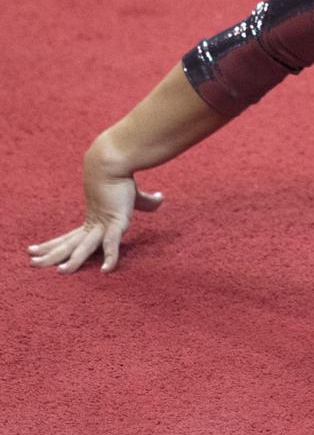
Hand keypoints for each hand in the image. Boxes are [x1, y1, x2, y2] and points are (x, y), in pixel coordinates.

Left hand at [27, 145, 162, 273]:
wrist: (113, 162)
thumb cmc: (121, 177)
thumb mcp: (135, 196)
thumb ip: (147, 202)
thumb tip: (161, 198)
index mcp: (93, 219)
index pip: (69, 236)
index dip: (53, 244)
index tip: (35, 249)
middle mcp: (93, 224)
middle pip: (68, 244)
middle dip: (50, 254)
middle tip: (31, 263)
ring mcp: (102, 224)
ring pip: (83, 247)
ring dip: (71, 260)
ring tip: (59, 272)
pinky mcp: (115, 223)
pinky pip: (111, 244)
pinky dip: (110, 257)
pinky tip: (106, 270)